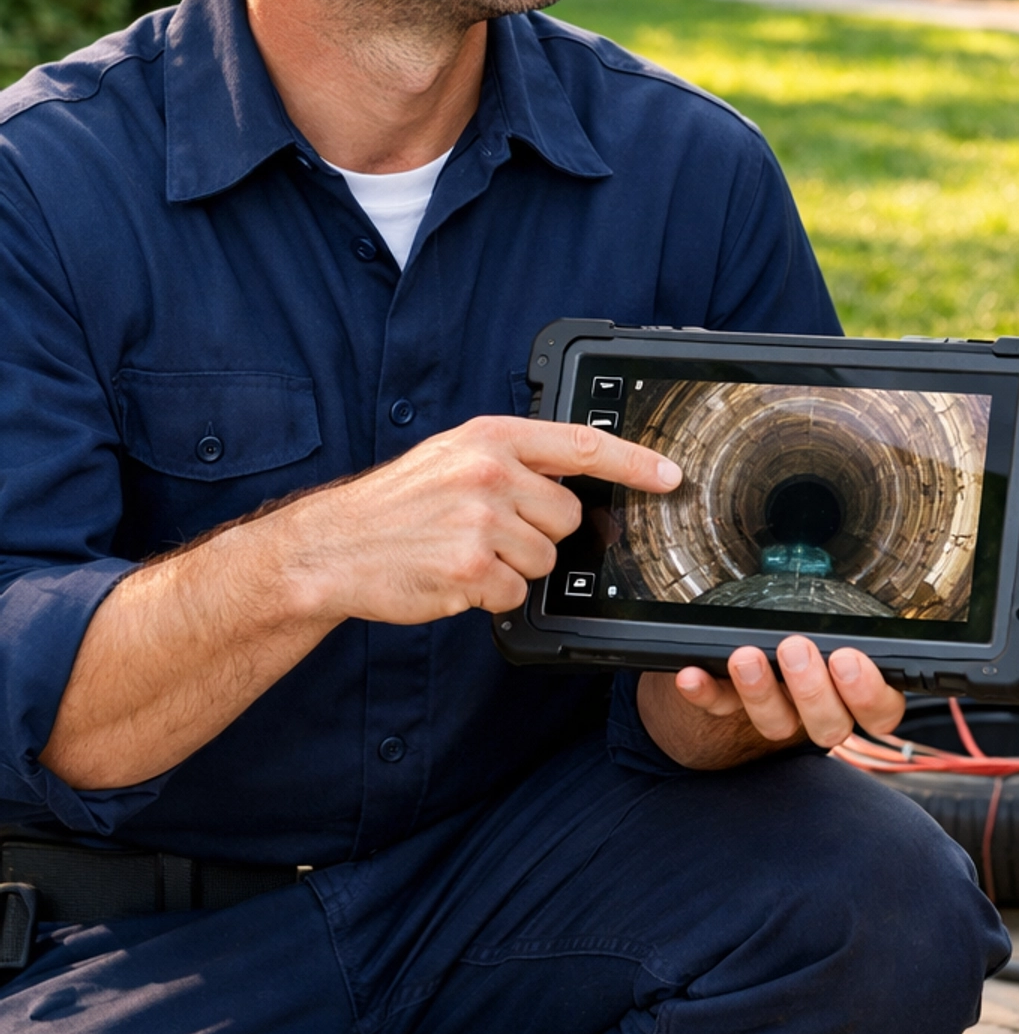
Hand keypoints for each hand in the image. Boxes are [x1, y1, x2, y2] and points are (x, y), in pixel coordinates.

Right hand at [269, 416, 679, 626]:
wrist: (333, 547)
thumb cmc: (396, 505)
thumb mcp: (452, 456)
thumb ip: (512, 461)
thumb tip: (573, 486)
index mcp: (490, 438)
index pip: (583, 446)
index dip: (635, 464)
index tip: (670, 476)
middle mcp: (490, 474)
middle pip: (568, 518)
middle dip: (538, 534)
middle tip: (488, 531)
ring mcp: (481, 522)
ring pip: (545, 561)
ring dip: (512, 568)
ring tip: (464, 553)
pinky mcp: (470, 571)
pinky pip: (514, 593)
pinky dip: (489, 595)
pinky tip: (454, 578)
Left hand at [637, 636, 906, 770]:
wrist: (738, 645)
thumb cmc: (801, 619)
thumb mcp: (831, 612)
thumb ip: (842, 615)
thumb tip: (855, 576)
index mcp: (855, 688)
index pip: (881, 710)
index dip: (869, 693)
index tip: (848, 660)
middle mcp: (819, 709)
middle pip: (829, 725)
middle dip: (812, 690)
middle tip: (796, 650)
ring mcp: (776, 713)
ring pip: (777, 725)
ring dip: (761, 693)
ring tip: (746, 657)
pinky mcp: (729, 709)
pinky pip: (719, 707)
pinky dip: (705, 692)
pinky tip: (692, 674)